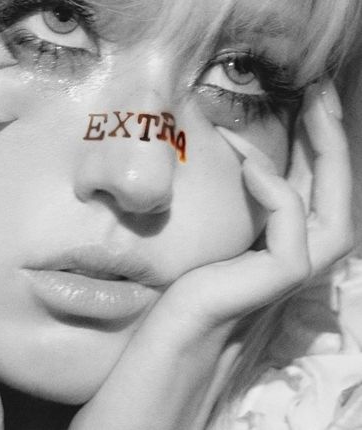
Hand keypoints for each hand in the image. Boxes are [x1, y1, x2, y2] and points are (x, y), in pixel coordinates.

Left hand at [72, 83, 352, 429]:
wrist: (146, 388)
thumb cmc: (155, 324)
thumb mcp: (184, 258)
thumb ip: (204, 229)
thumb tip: (194, 179)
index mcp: (264, 264)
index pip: (307, 202)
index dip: (314, 156)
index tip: (304, 107)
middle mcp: (282, 274)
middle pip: (333, 203)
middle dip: (331, 144)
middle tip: (322, 92)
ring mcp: (277, 287)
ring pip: (333, 217)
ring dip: (323, 155)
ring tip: (310, 105)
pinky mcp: (261, 293)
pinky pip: (290, 236)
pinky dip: (273, 191)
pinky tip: (244, 160)